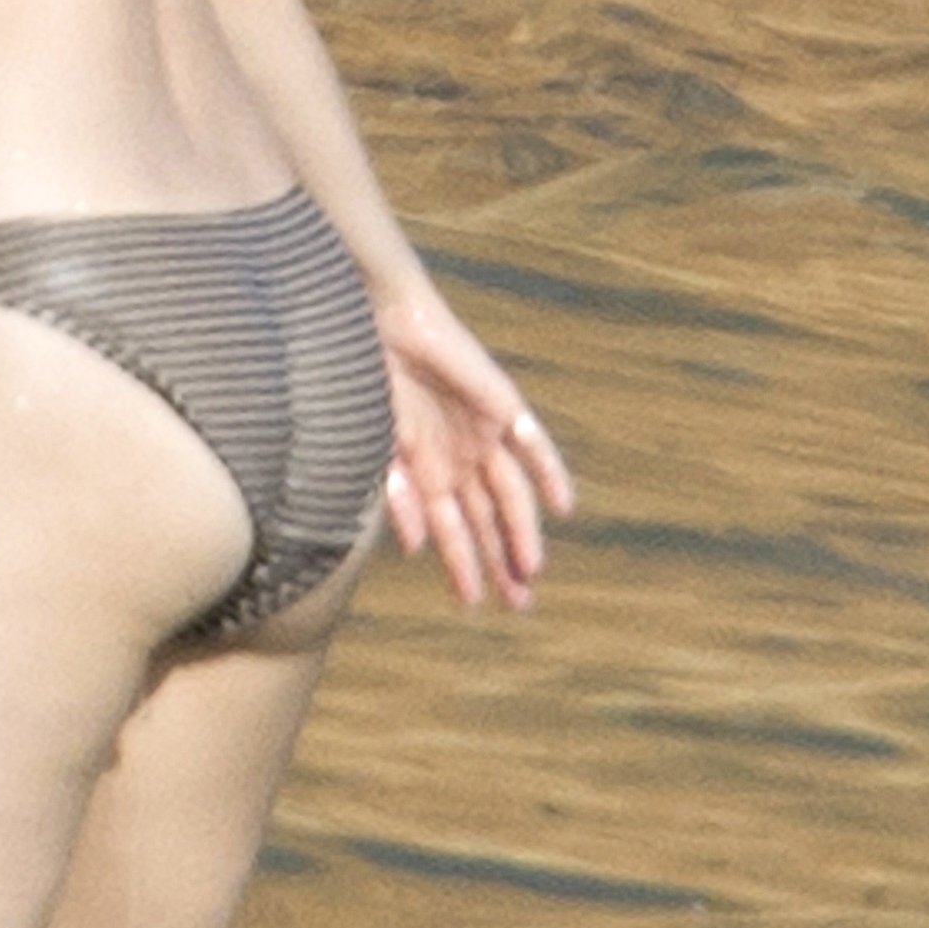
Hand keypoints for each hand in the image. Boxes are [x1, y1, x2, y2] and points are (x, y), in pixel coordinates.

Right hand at [375, 280, 573, 612]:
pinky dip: (549, 475)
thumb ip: (399, 496)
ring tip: (531, 571)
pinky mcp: (502, 406)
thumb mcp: (379, 448)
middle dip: (500, 562)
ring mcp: (483, 434)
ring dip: (522, 533)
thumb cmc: (366, 382)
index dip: (463, 566)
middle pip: (488, 520)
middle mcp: (458, 459)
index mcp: (425, 471)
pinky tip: (562, 508)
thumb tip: (417, 550)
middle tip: (518, 605)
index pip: (452, 530)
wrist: (381, 323)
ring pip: (512, 494)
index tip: (472, 603)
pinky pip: (534, 446)